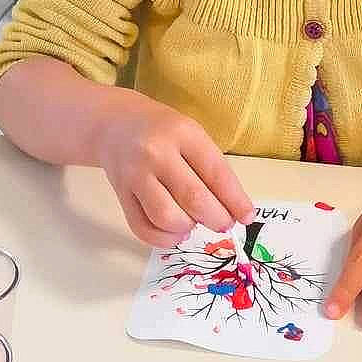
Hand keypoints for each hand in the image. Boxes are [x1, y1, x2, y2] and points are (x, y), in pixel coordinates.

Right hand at [95, 91, 254, 248]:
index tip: (247, 217)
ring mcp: (135, 174)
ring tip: (194, 223)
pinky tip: (175, 232)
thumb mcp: (190, 134)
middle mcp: (157, 153)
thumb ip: (211, 167)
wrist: (115, 123)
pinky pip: (142, 227)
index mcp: (183, 133)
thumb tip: (234, 210)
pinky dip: (163, 239)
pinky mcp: (120, 194)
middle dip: (217, 219)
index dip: (235, 200)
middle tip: (224, 224)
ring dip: (188, 228)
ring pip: (166, 217)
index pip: (216, 173)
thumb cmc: (162, 131)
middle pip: (194, 198)